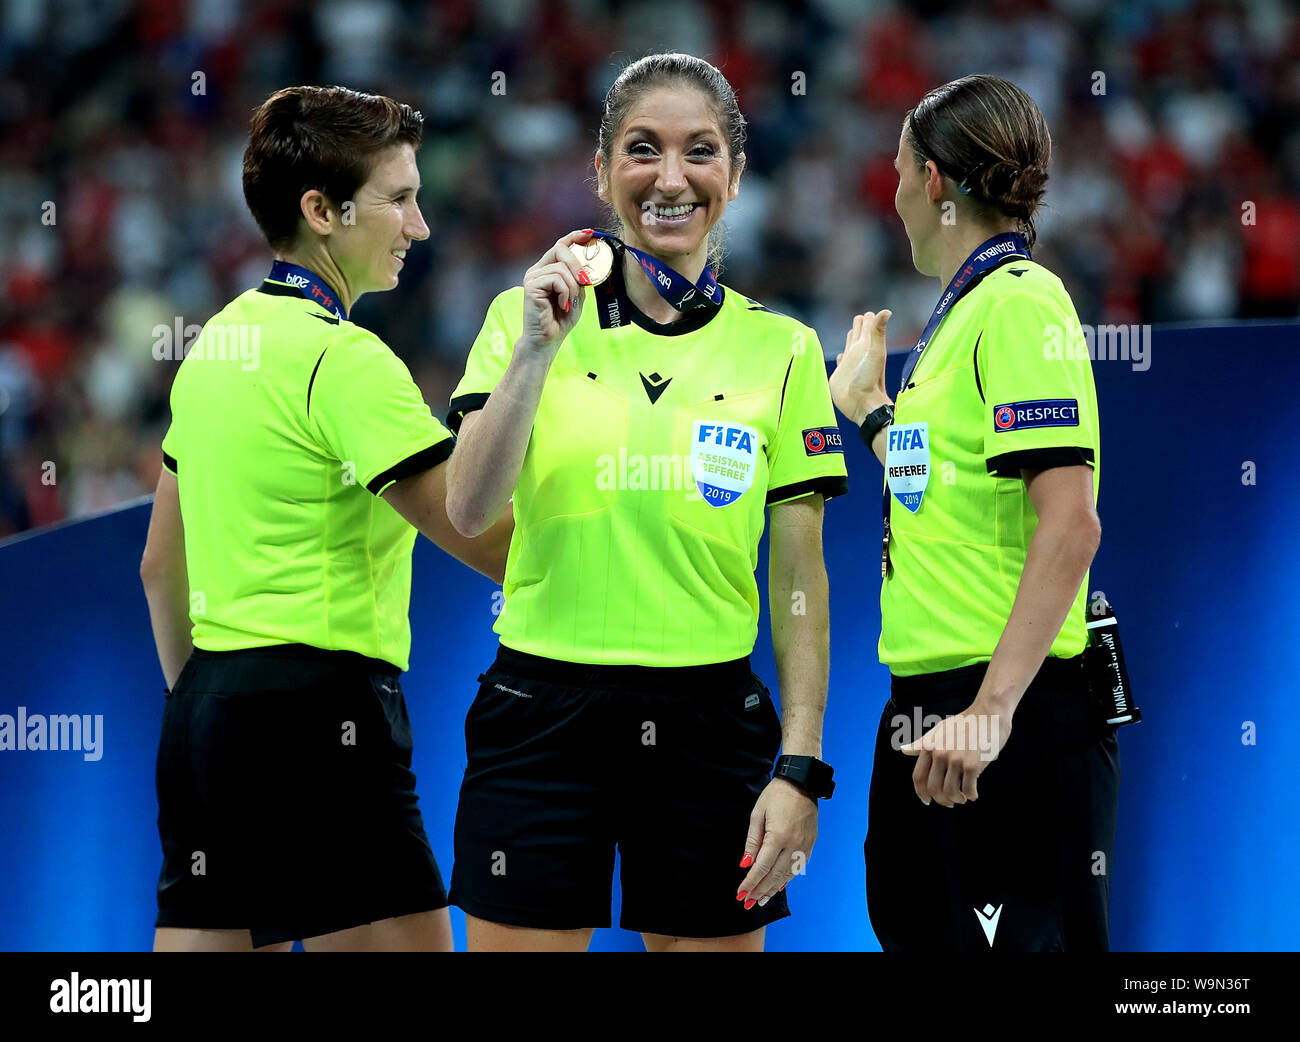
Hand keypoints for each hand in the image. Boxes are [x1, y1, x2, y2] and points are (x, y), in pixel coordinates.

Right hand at [520, 229, 594, 356]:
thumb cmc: (561, 320)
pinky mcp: (531, 285)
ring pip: (561, 268)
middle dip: (577, 264)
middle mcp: (538, 270)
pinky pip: (556, 279)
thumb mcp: (576, 295)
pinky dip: (565, 292)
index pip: (560, 245)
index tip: (589, 233)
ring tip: (569, 303)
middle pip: (560, 249)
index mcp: (548, 269)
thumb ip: (579, 278)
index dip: (575, 237)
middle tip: (585, 281)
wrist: (547, 340)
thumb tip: (588, 262)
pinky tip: (562, 305)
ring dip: (572, 287)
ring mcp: (533, 276)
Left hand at [735, 778, 817, 908]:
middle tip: (748, 902)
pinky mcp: (810, 844)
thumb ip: (752, 842)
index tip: (741, 893)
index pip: (761, 867)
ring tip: (761, 900)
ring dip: (773, 889)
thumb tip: (745, 864)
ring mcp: (804, 846)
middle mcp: (793, 845)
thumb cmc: (776, 796)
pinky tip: (778, 886)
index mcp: (778, 836)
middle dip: (760, 891)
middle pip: (775, 875)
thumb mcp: (757, 815)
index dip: (750, 882)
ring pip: (788, 875)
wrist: (801, 783)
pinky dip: (787, 879)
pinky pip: (798, 867)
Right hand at [829, 309, 891, 423]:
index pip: (867, 323)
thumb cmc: (870, 380)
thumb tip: (886, 311)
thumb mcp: (875, 353)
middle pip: (859, 331)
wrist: (862, 404)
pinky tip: (842, 357)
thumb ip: (877, 332)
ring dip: (851, 337)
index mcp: (866, 345)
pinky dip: (842, 357)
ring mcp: (850, 363)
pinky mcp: (841, 374)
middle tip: (861, 320)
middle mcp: (858, 352)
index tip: (868, 316)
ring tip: (853, 332)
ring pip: (850, 344)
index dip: (867, 318)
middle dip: (859, 324)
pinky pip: (841, 361)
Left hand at [899, 697, 1012, 806]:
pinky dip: (971, 796)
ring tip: (962, 798)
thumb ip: (922, 742)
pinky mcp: (973, 764)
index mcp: (930, 746)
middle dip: (941, 800)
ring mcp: (956, 759)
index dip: (921, 793)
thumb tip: (903, 749)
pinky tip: (973, 795)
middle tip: (949, 803)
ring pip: (950, 792)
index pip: (918, 777)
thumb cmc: (964, 722)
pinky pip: (969, 790)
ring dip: (956, 800)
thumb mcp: (939, 729)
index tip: (927, 801)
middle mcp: (940, 754)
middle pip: (933, 788)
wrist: (989, 714)